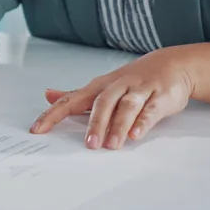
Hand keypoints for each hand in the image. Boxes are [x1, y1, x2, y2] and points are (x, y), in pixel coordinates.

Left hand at [30, 46, 195, 149]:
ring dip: (118, 125)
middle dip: (95, 123)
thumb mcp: (101, 86)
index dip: (53, 114)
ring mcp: (139, 90)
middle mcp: (117, 86)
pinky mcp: (160, 97)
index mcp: (99, 86)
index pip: (71, 100)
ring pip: (127, 106)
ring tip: (112, 144)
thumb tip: (48, 95)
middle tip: (89, 145)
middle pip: (102, 103)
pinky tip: (136, 134)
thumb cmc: (132, 79)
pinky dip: (143, 122)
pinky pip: (150, 109)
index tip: (38, 129)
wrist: (172, 64)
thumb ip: (76, 95)